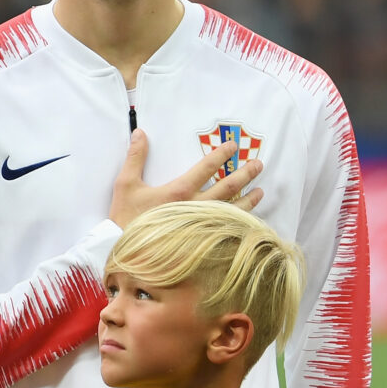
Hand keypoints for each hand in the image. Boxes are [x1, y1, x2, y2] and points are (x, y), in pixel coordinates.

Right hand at [108, 130, 263, 228]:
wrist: (126, 255)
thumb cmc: (125, 219)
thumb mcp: (125, 185)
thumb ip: (135, 157)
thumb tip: (140, 132)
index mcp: (179, 192)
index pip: (206, 168)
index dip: (221, 155)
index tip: (234, 146)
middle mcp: (195, 208)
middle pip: (227, 187)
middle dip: (245, 174)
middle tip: (259, 164)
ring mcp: (201, 227)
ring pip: (232, 211)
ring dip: (249, 200)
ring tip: (261, 191)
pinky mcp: (202, 242)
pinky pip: (226, 232)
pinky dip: (240, 225)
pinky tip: (250, 221)